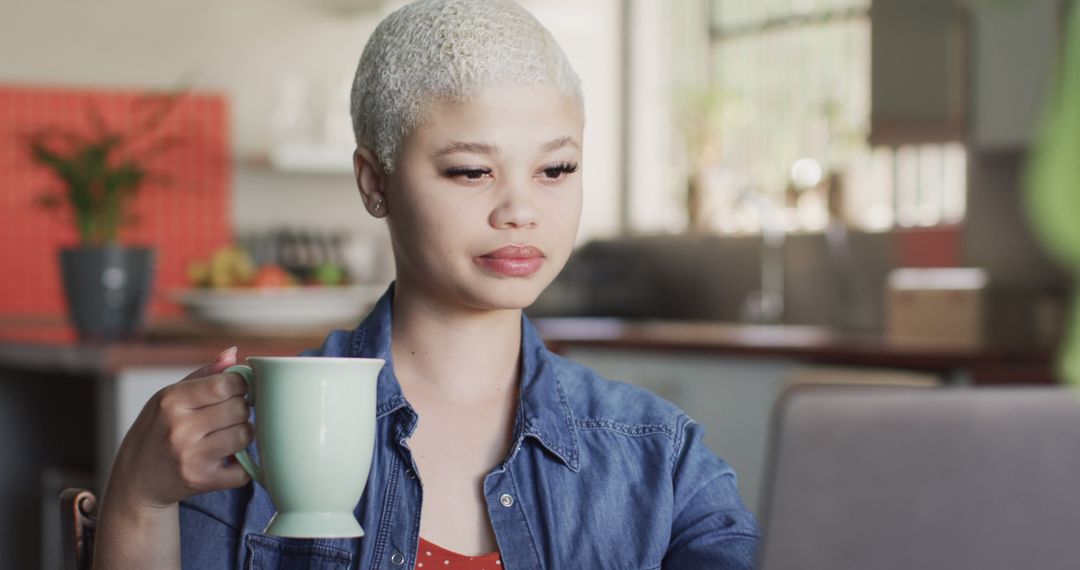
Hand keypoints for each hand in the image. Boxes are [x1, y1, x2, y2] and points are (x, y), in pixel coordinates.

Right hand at [106, 346, 253, 509]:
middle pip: (240, 409)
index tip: (236, 391)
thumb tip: (234, 353)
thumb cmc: (158, 430)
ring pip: (245, 435)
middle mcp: (179, 427)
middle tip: (231, 416)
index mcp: (172, 400)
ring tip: (229, 435)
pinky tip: (228, 460)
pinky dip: (242, 466)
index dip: (240, 386)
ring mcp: (190, 456)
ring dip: (244, 435)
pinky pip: (243, 470)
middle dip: (242, 410)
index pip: (226, 384)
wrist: (136, 479)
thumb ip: (205, 374)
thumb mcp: (170, 397)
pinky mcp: (201, 480)